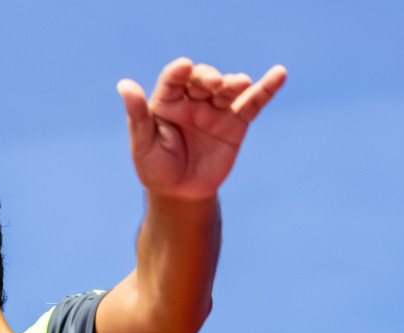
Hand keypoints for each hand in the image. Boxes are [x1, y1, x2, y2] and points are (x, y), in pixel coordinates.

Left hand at [117, 57, 286, 200]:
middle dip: (208, 79)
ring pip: (228, 89)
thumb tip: (124, 85)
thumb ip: (137, 115)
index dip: (178, 73)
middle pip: (203, 81)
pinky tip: (279, 74)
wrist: (181, 194)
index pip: (173, 80)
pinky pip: (253, 103)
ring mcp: (216, 110)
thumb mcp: (143, 144)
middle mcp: (193, 101)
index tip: (184, 67)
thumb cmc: (156, 169)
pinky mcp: (236, 123)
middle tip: (211, 83)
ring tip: (239, 84)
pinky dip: (267, 88)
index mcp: (167, 101)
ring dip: (234, 83)